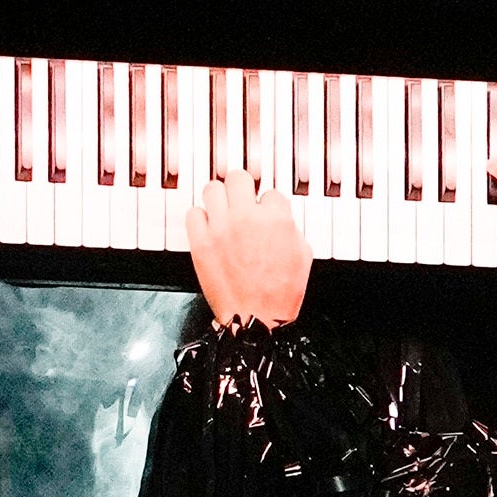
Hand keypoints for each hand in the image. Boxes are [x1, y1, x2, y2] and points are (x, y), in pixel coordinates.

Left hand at [188, 170, 311, 326]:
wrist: (256, 319)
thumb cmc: (281, 293)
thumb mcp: (303, 254)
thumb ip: (291, 228)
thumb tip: (281, 218)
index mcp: (276, 218)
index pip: (270, 191)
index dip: (268, 203)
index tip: (265, 212)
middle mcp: (246, 217)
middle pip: (238, 178)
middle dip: (243, 187)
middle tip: (242, 197)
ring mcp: (221, 228)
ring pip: (212, 189)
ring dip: (219, 198)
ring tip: (223, 209)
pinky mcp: (201, 242)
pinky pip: (193, 213)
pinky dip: (200, 217)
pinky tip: (209, 226)